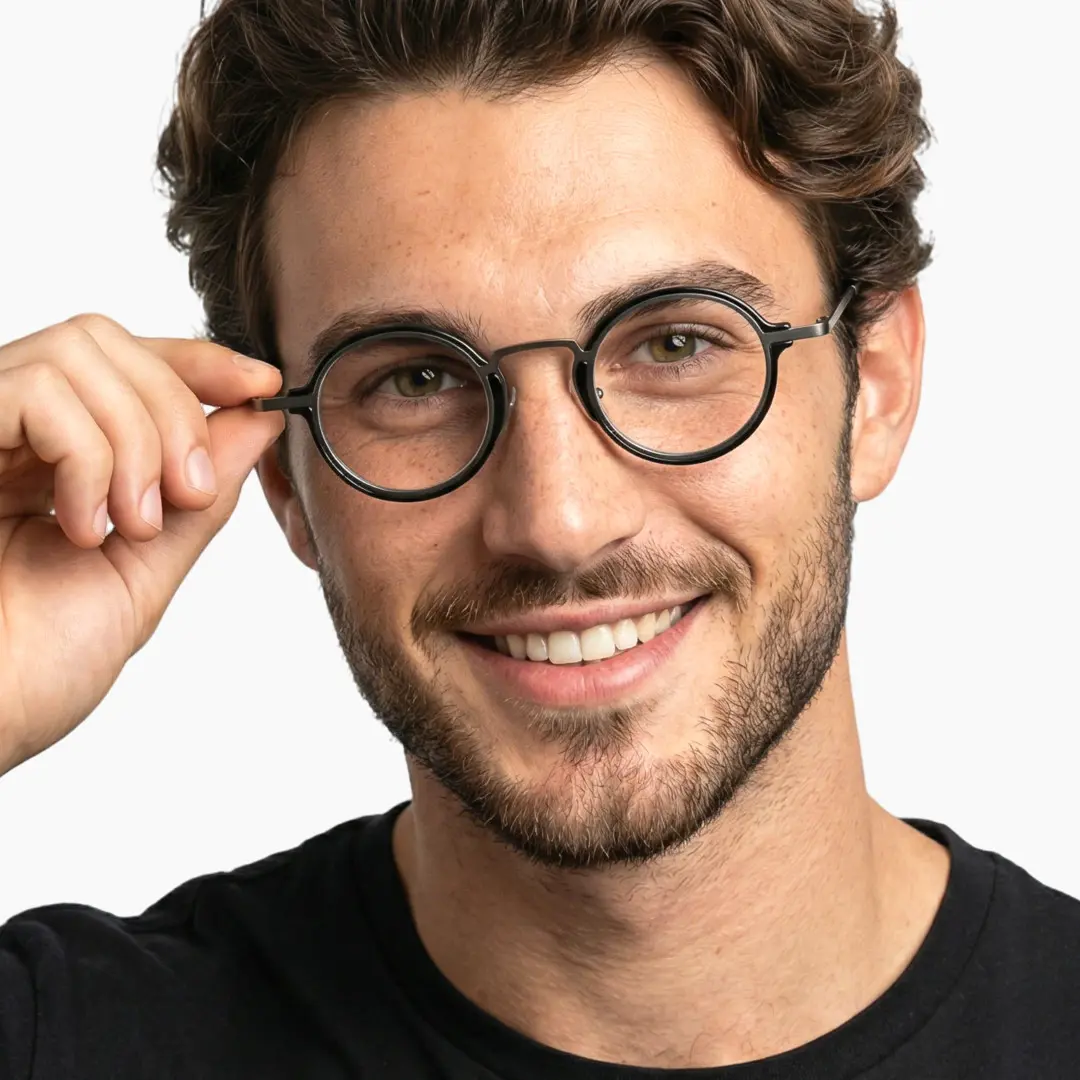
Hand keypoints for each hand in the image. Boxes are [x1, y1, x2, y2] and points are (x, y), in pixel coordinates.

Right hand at [0, 314, 285, 775]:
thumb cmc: (35, 668)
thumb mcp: (144, 571)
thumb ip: (200, 498)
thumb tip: (256, 421)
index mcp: (51, 460)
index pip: (127, 365)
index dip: (200, 362)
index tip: (263, 387)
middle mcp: (7, 433)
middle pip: (110, 341)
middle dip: (176, 411)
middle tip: (183, 498)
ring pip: (81, 351)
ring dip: (136, 439)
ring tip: (129, 524)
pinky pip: (38, 389)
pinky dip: (89, 455)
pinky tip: (82, 523)